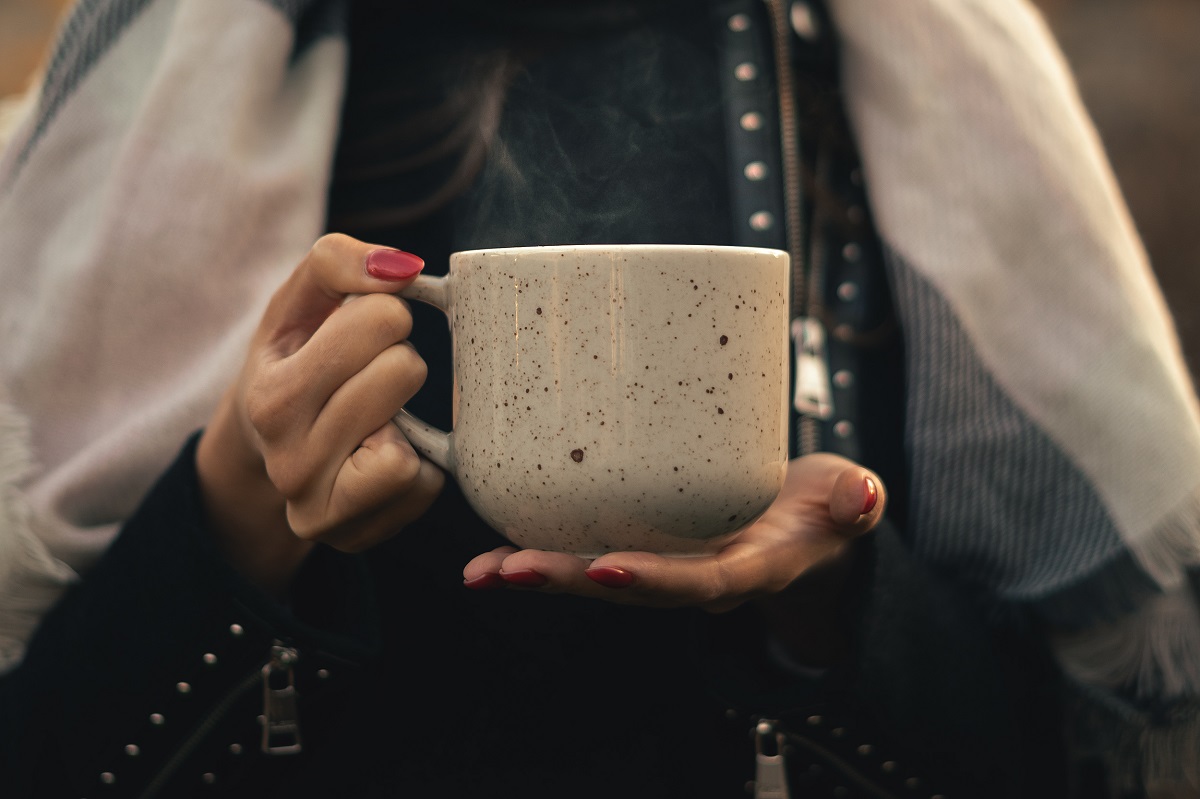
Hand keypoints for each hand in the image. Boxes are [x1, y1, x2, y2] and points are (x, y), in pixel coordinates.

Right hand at [196, 234, 444, 594]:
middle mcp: (289, 463)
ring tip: (374, 414)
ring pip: (410, 447)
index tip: (359, 332)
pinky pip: (426, 486)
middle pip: (404, 373)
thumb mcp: (298, 300)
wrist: (264, 445)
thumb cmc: (295, 357)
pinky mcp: (356, 537)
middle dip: (398, 361)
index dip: (386, 314)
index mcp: (270, 399)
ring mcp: (320, 512)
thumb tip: (402, 270)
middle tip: (366, 375)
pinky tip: (386, 450)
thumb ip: (338, 261)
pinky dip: (421, 463)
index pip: (383, 320)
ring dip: (408, 417)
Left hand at [462, 453, 883, 614]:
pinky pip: (590, 546)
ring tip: (480, 570)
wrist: (807, 530)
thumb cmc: (823, 513)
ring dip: (537, 572)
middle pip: (626, 586)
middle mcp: (695, 575)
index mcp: (745, 570)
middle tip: (506, 571)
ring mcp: (666, 561)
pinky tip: (493, 542)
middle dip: (566, 581)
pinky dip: (542, 544)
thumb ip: (855, 501)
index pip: (696, 582)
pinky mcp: (645, 537)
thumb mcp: (849, 505)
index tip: (606, 568)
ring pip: (596, 573)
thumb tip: (861, 497)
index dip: (654, 580)